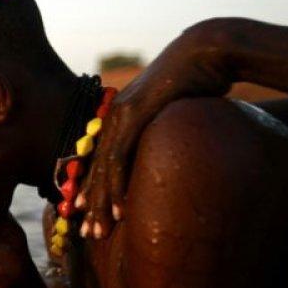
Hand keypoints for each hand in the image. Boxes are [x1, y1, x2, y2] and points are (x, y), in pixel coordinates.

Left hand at [78, 23, 229, 237]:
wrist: (203, 52)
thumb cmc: (193, 81)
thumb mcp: (170, 111)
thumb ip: (158, 129)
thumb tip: (163, 148)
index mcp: (118, 116)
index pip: (98, 160)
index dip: (90, 188)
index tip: (84, 215)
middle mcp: (112, 117)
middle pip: (94, 168)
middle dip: (89, 204)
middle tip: (84, 234)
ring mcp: (120, 115)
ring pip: (102, 168)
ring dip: (100, 203)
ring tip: (97, 232)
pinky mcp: (134, 116)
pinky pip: (120, 157)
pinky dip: (116, 185)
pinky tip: (117, 209)